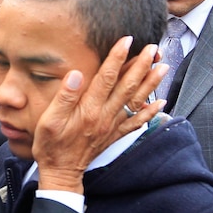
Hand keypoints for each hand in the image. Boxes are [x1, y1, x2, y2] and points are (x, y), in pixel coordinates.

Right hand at [34, 37, 166, 192]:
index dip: (117, 57)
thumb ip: (64, 97)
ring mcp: (112, 126)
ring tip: (163, 67)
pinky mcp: (114, 135)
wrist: (61, 173)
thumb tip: (76, 74)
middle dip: (141, 65)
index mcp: (89, 109)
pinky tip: (161, 102)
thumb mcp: (48, 120)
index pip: (107, 77)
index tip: (127, 40)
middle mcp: (104, 116)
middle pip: (127, 86)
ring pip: (136, 101)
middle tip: (153, 48)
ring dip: (151, 83)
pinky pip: (137, 122)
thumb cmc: (51, 145)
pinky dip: (151, 112)